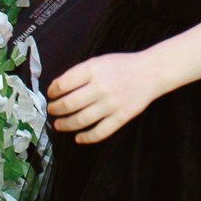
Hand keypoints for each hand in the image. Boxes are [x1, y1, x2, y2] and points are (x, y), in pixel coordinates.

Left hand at [47, 52, 161, 143]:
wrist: (150, 72)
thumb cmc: (122, 66)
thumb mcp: (98, 62)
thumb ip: (78, 73)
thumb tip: (56, 88)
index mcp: (93, 70)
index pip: (63, 84)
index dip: (52, 92)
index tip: (50, 95)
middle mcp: (101, 87)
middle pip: (68, 104)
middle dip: (54, 109)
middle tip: (51, 110)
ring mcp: (111, 104)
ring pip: (80, 120)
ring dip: (65, 124)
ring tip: (59, 124)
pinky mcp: (121, 117)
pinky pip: (99, 132)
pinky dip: (86, 138)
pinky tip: (78, 138)